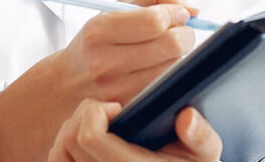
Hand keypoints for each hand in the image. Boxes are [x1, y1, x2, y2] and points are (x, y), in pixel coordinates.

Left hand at [48, 98, 222, 161]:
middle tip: (108, 111)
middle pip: (70, 138)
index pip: (89, 137)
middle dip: (86, 113)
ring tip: (98, 125)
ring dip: (74, 129)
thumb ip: (201, 137)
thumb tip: (186, 117)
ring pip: (59, 152)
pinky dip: (66, 147)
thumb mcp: (205, 157)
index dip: (97, 111)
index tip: (117, 107)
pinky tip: (89, 142)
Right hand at [55, 0, 197, 107]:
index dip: (175, 12)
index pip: (155, 20)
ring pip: (174, 69)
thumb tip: (192, 9)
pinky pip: (168, 91)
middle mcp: (105, 62)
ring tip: (166, 52)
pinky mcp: (130, 110)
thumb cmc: (100, 39)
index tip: (177, 12)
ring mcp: (117, 91)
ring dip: (179, 57)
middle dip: (184, 33)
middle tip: (179, 31)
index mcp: (99, 30)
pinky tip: (162, 70)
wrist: (69, 84)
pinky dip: (172, 78)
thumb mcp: (120, 6)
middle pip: (172, 45)